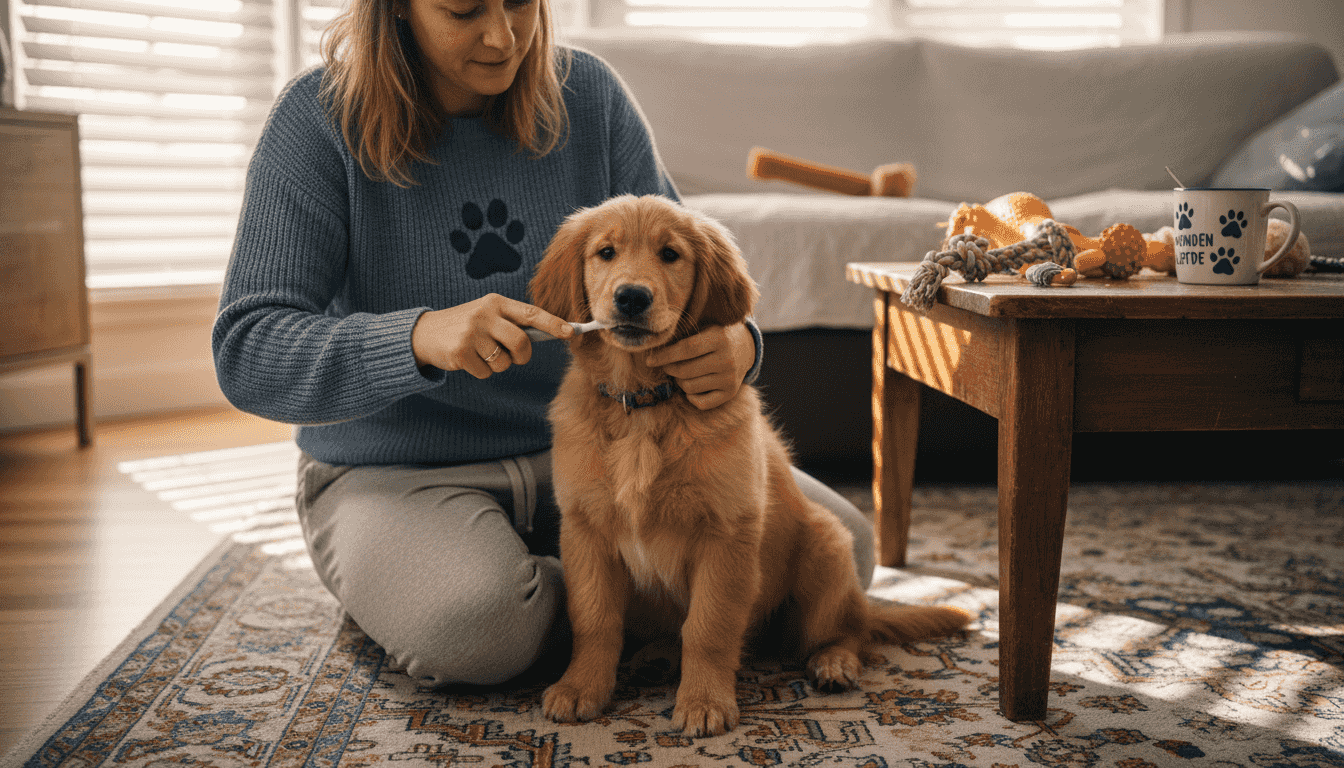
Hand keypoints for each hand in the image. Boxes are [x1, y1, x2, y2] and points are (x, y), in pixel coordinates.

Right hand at [411, 294, 572, 378]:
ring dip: (497, 365)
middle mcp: (485, 314)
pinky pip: (486, 373)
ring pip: (504, 362)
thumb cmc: (466, 326)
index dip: (553, 324)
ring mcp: (471, 332)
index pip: (531, 313)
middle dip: (522, 356)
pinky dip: (480, 371)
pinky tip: (468, 359)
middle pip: (521, 343)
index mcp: (496, 302)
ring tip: (481, 353)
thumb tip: (550, 334)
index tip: (571, 332)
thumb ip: (513, 323)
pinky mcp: (460, 351)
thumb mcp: (488, 315)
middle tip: (513, 356)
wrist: (425, 333)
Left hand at [646, 323, 753, 409]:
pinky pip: (702, 403)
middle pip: (685, 371)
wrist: (747, 346)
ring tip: (681, 373)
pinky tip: (690, 388)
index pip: (686, 349)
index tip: (649, 360)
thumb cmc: (718, 334)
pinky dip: (691, 397)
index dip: (665, 356)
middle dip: (670, 369)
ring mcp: (730, 378)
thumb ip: (685, 335)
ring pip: (690, 387)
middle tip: (667, 365)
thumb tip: (655, 346)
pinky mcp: (731, 393)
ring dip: (679, 381)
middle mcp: (727, 360)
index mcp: (720, 338)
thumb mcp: (706, 327)